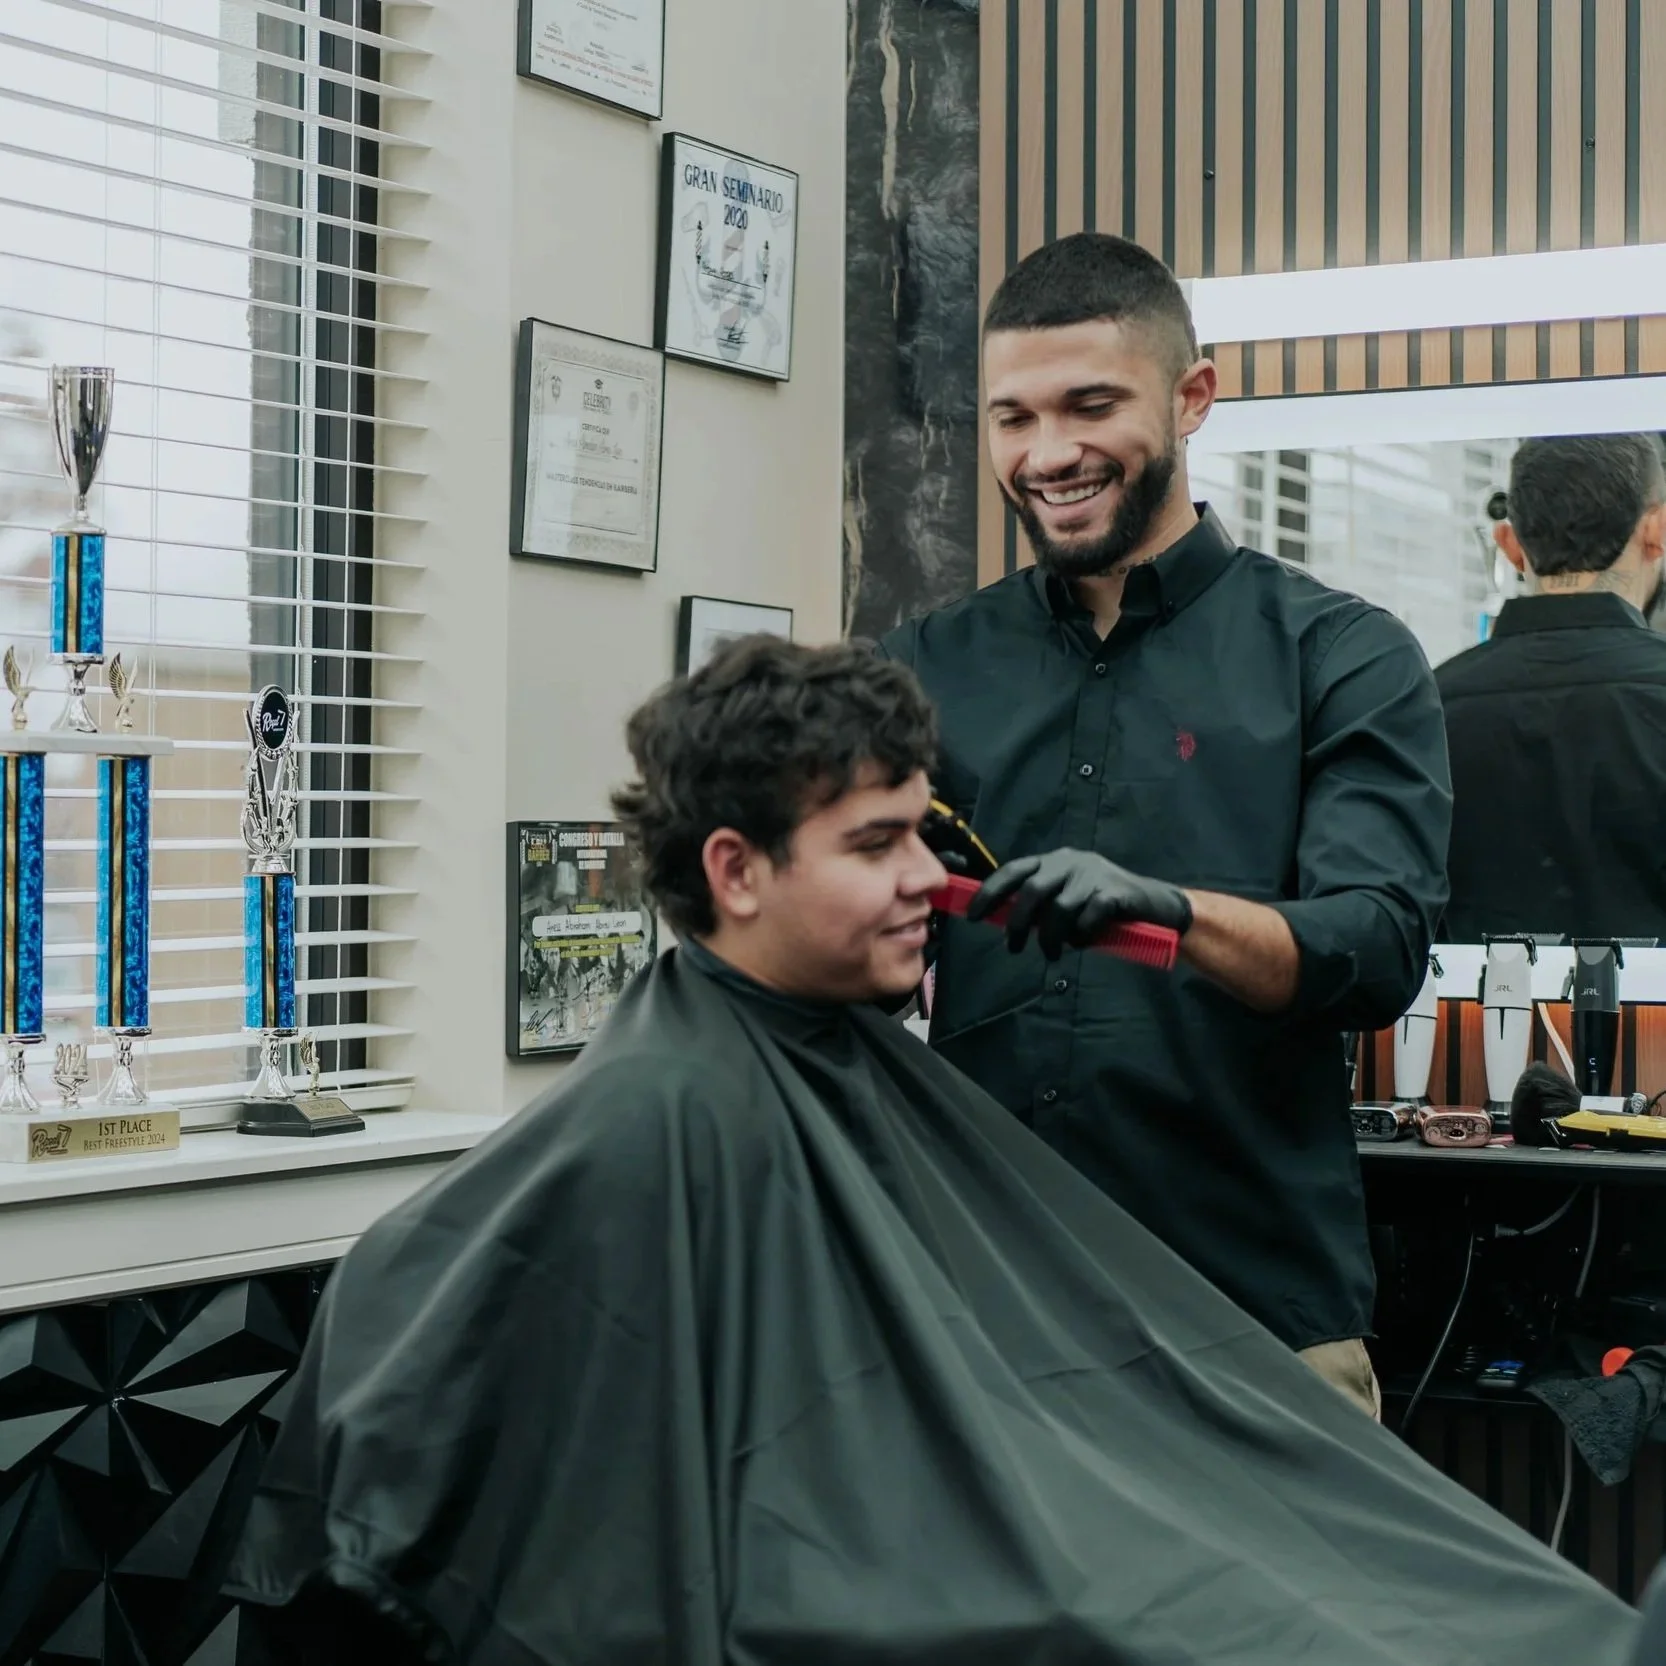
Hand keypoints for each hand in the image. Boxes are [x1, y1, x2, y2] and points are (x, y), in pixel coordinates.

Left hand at [967, 848, 1193, 959]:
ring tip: (1053, 954)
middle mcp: (1071, 861)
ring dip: (1051, 937)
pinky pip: (1087, 917)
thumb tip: (1007, 925)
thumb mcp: (1068, 902)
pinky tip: (1085, 942)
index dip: (990, 892)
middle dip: (1018, 922)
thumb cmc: (1104, 907)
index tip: (973, 916)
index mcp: (1055, 860)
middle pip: (1032, 889)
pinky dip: (1081, 935)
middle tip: (1013, 947)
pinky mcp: (1114, 891)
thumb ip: (1042, 908)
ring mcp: (1094, 874)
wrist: (1155, 906)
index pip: (1013, 870)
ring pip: (1059, 908)